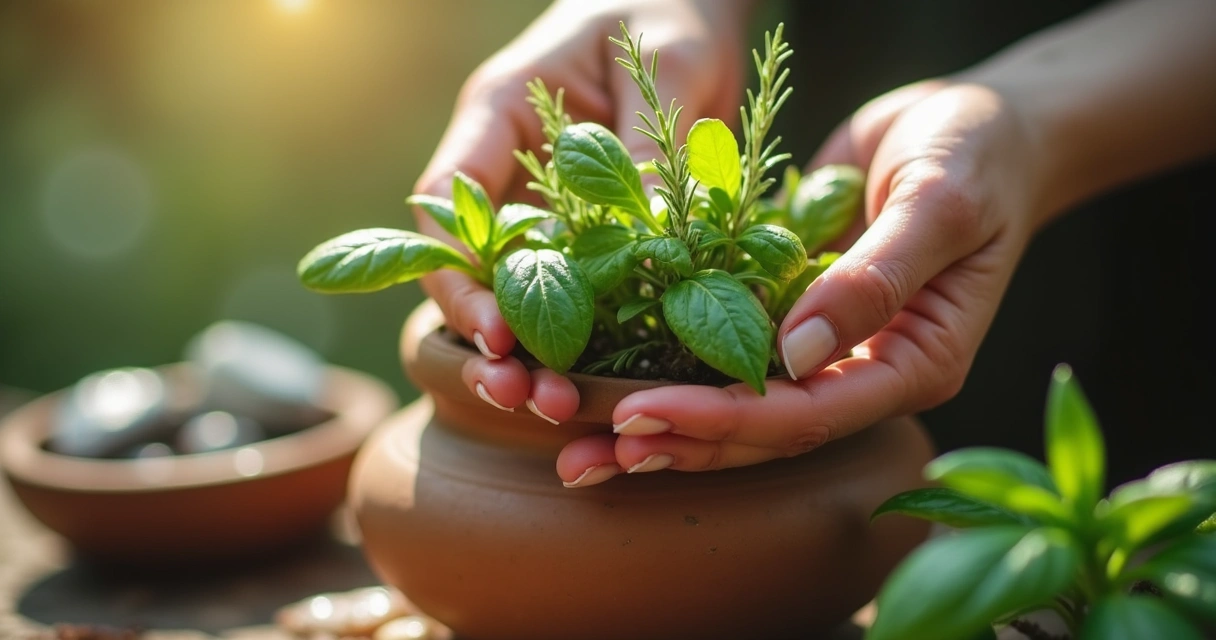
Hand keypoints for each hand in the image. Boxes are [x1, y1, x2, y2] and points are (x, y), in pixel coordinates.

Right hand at [411, 0, 751, 431]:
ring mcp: (543, 202)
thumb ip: (653, 146)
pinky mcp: (587, 228)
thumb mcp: (672, 65)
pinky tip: (606, 381)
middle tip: (531, 397)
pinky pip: (576, 287)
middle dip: (491, 338)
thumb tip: (649, 241)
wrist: (689, 6)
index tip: (498, 334)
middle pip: (472, 265)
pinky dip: (587, 335)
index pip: (448, 205)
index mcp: (496, 113)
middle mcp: (507, 167)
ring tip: (563, 408)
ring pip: (517, 288)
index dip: (460, 276)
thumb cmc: (667, 11)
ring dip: (534, 352)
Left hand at [557, 79, 1043, 484]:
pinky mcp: (788, 311)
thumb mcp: (940, 202)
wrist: (971, 125)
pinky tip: (609, 376)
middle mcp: (864, 372)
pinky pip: (726, 348)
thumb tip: (799, 353)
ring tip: (580, 445)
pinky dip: (670, 365)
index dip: (724, 421)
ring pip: (737, 404)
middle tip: (588, 449)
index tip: (642, 413)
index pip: (810, 415)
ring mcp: (826, 348)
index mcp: (914, 364)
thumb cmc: (977, 155)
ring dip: (663, 425)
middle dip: (677, 440)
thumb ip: (878, 277)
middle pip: (763, 432)